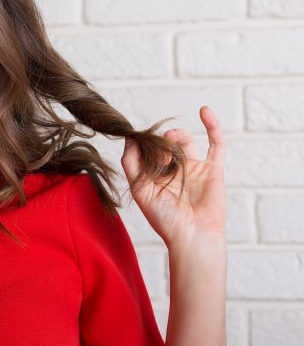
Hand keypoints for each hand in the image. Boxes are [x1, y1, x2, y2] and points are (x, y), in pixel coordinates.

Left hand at [120, 105, 226, 247]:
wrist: (192, 235)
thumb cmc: (164, 218)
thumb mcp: (139, 189)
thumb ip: (131, 163)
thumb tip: (129, 137)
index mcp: (155, 175)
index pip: (147, 149)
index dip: (142, 141)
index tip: (135, 134)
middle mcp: (174, 170)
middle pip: (165, 143)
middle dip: (158, 143)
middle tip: (159, 155)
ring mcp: (194, 168)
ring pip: (185, 141)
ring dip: (175, 136)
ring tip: (170, 142)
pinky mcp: (213, 169)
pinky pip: (216, 144)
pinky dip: (212, 126)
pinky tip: (204, 110)